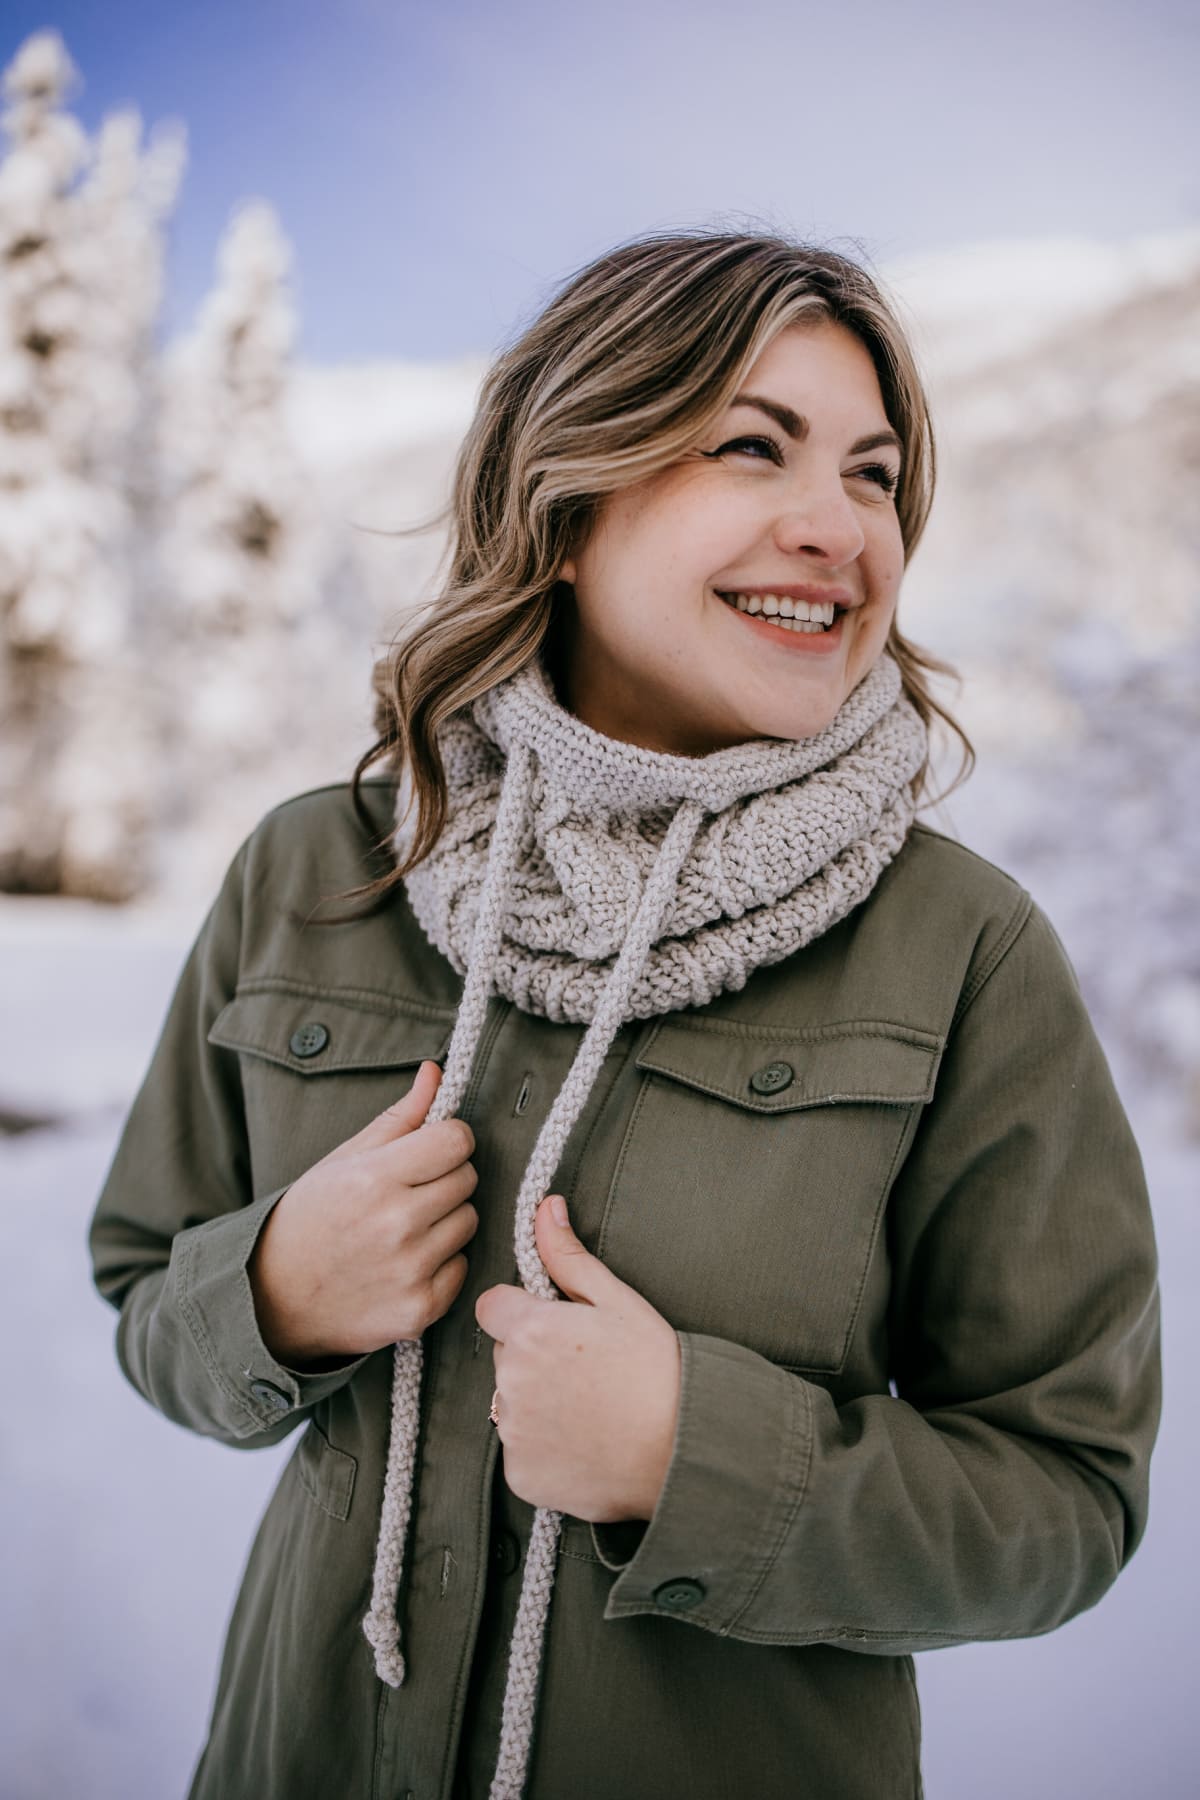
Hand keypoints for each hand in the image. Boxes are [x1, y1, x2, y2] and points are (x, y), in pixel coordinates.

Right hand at [248, 1060, 478, 1364]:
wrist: (272, 1299)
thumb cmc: (310, 1219)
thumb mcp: (344, 1159)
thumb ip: (399, 1117)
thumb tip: (436, 1072)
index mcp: (375, 1177)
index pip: (457, 1140)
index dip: (447, 1141)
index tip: (431, 1150)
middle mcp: (397, 1223)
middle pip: (467, 1179)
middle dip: (445, 1178)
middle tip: (410, 1192)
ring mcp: (411, 1269)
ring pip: (469, 1222)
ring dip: (446, 1221)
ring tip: (405, 1228)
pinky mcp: (421, 1308)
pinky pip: (462, 1267)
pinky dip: (442, 1264)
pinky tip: (406, 1263)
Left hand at [476, 1194, 681, 1523]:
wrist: (685, 1448)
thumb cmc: (657, 1368)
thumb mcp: (618, 1301)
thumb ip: (569, 1257)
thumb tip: (545, 1208)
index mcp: (531, 1330)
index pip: (493, 1308)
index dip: (523, 1314)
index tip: (556, 1328)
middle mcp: (511, 1381)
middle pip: (505, 1356)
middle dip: (533, 1358)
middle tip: (586, 1371)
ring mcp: (514, 1432)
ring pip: (511, 1404)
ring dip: (536, 1404)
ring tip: (590, 1410)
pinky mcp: (521, 1475)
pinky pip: (520, 1452)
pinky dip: (544, 1450)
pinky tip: (585, 1445)